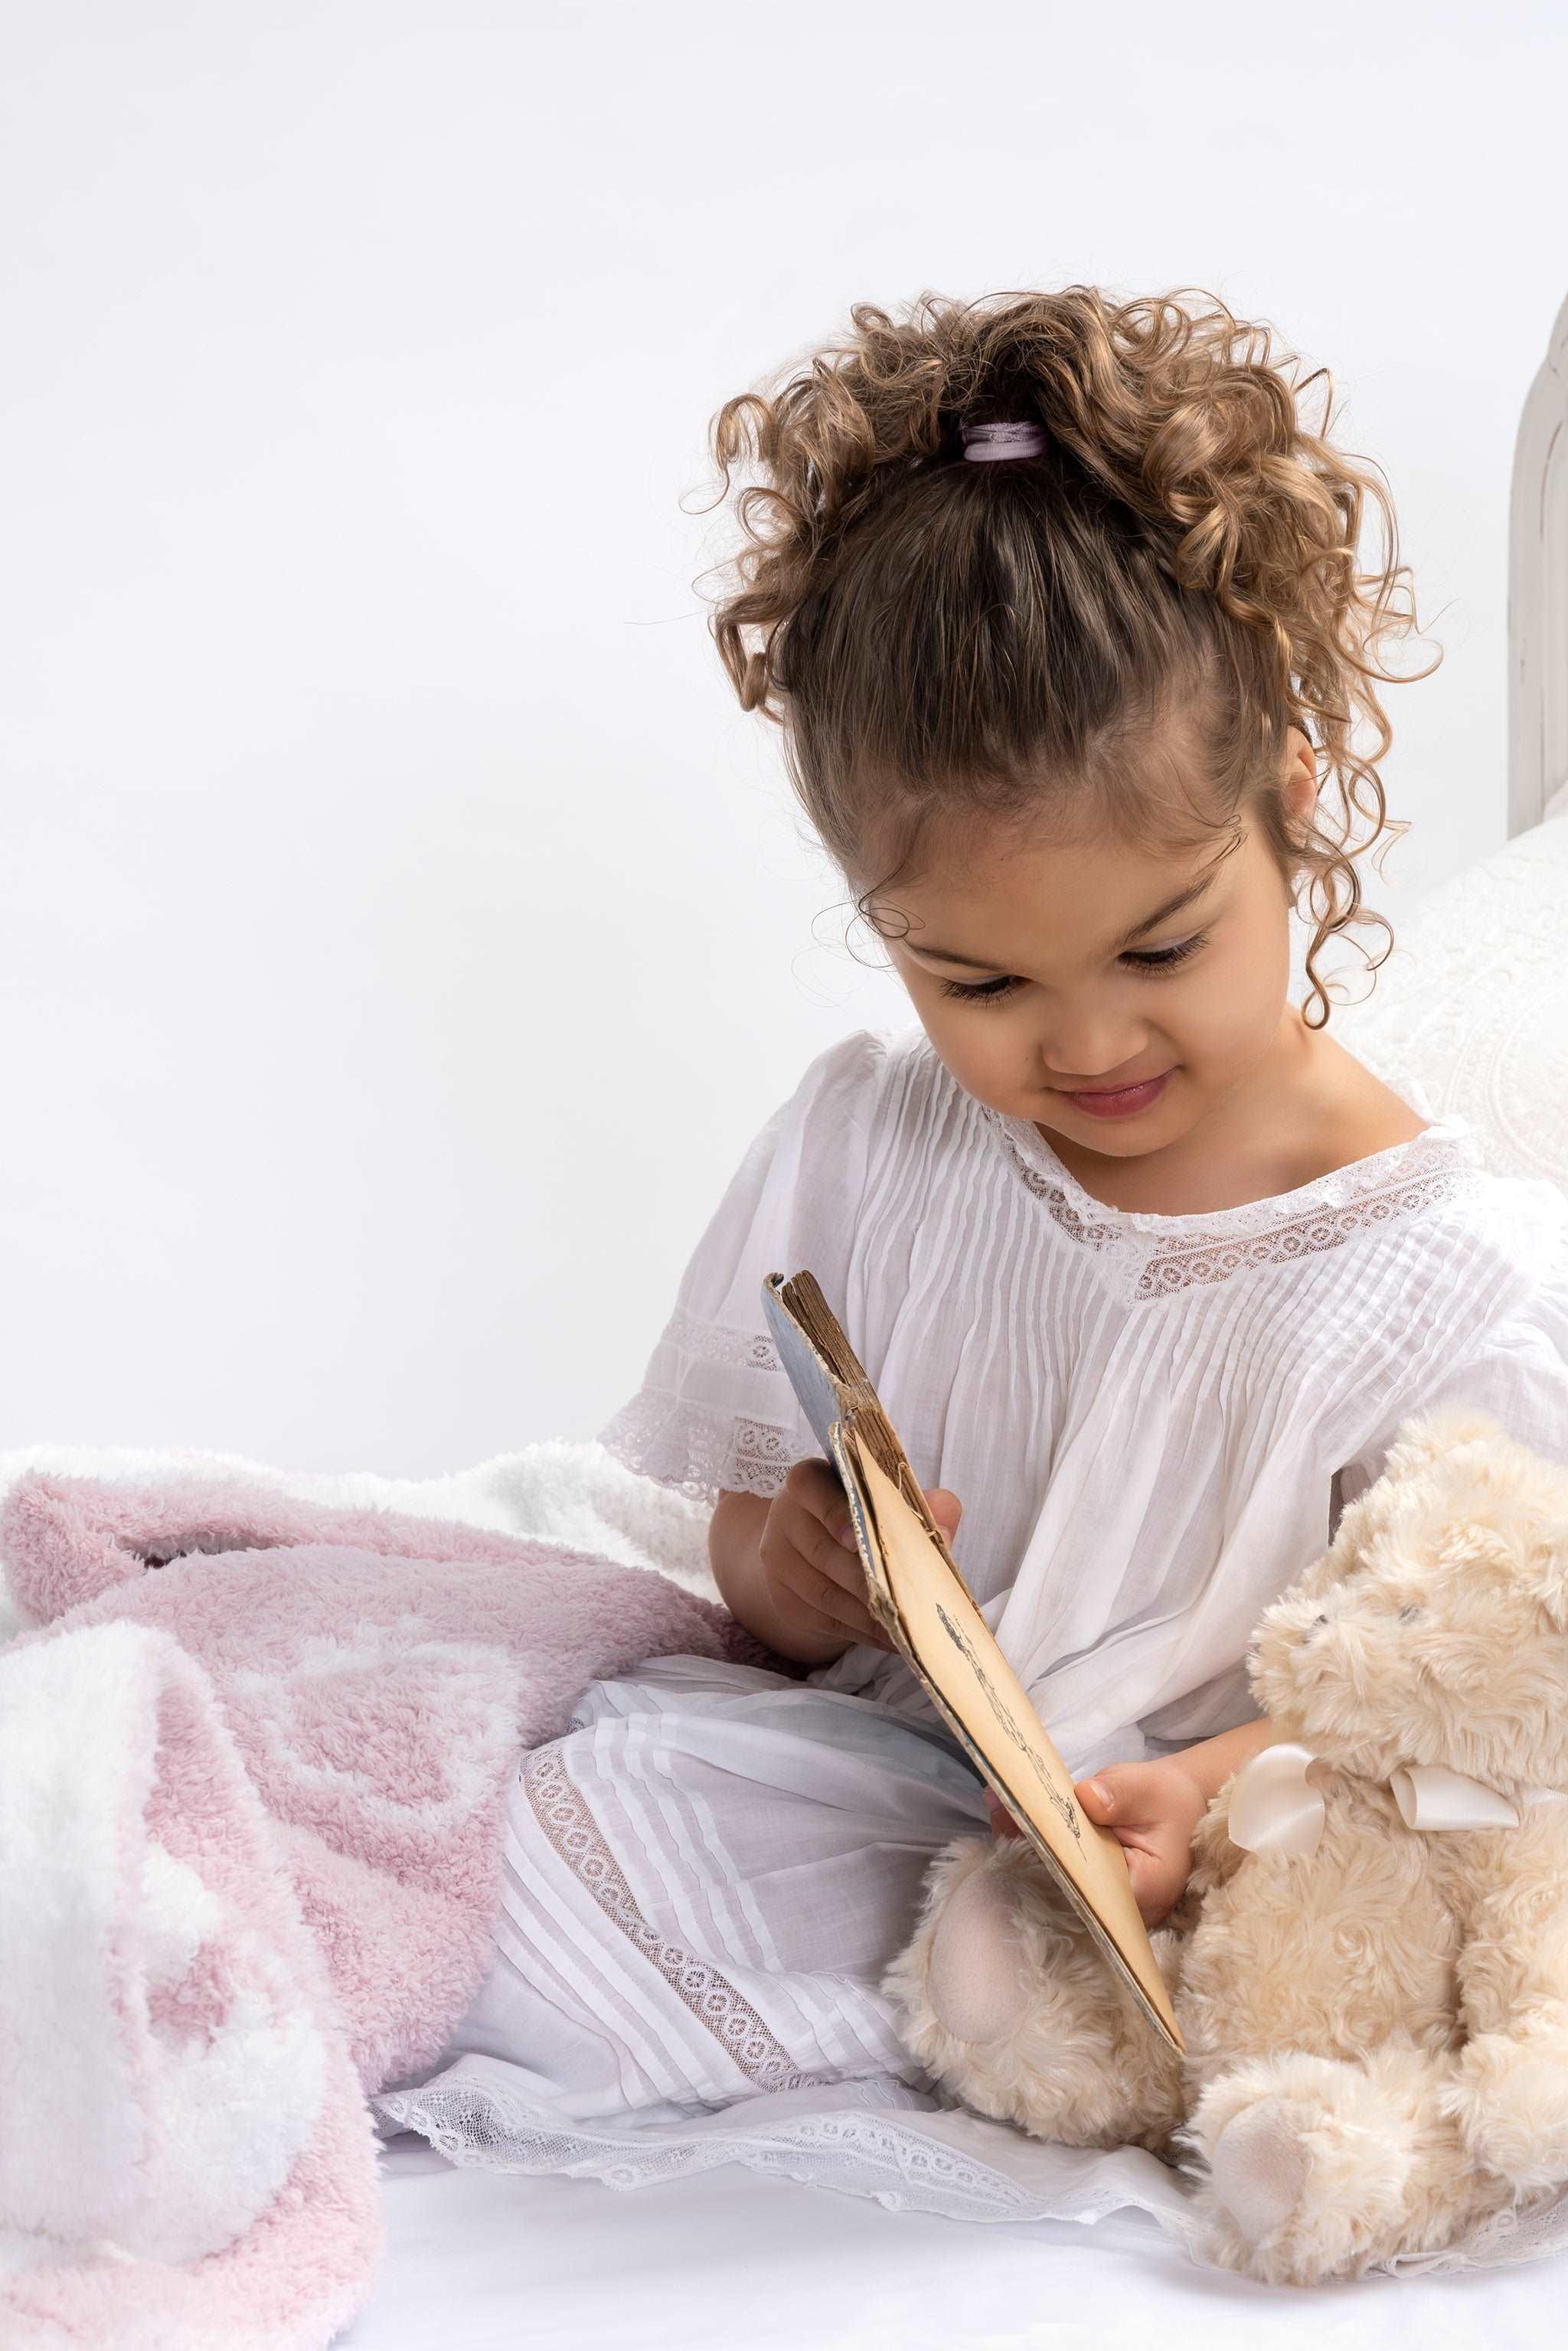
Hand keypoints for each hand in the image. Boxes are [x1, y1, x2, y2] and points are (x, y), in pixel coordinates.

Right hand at [758, 1457, 962, 1658]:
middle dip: (866, 1576)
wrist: (812, 1553)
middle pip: (822, 1549)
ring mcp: (779, 1561)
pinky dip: (861, 1631)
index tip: (857, 1536)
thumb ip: (919, 1505)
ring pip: (823, 1591)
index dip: (832, 1511)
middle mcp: (786, 1518)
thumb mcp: (885, 1501)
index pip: (809, 1485)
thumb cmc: (860, 1517)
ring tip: (905, 1624)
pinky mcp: (784, 1600)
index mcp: (810, 1482)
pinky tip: (891, 1638)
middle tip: (902, 1593)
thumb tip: (943, 1525)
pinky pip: (824, 1619)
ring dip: (867, 1612)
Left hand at [987, 1758, 1208, 1929]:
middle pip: (1068, 1890)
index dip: (1055, 1863)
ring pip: (1057, 1884)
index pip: (1092, 1890)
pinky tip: (1009, 1816)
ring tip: (998, 1805)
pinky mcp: (1090, 1892)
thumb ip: (1121, 1794)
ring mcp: (1106, 1905)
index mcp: (1147, 1888)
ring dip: (1025, 1847)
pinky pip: (1057, 1875)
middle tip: (1002, 1810)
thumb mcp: (1148, 1787)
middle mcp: (1125, 1910)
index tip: (1026, 1829)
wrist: (1176, 1807)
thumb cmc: (1166, 1799)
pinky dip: (1034, 1847)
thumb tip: (1088, 1798)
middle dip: (1030, 1851)